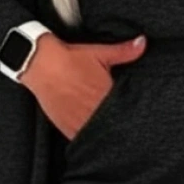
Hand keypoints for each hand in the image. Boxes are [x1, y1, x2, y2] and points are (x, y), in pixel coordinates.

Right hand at [20, 33, 147, 139]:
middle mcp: (96, 112)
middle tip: (123, 122)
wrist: (41, 65)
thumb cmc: (70, 59)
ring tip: (110, 129)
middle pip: (116, 126)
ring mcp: (82, 123)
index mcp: (108, 95)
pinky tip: (94, 134)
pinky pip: (84, 140)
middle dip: (120, 123)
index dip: (133, 113)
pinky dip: (90, 139)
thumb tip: (143, 43)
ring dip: (106, 132)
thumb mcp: (100, 53)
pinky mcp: (69, 129)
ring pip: (101, 136)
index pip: (128, 110)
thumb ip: (124, 51)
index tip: (136, 113)